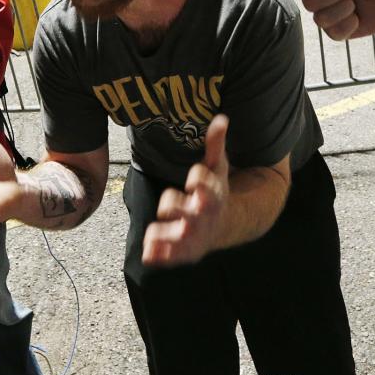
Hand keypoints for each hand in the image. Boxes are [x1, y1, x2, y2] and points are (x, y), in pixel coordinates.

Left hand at [142, 115, 229, 266]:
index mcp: (212, 195)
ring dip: (167, 237)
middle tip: (168, 203)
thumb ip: (215, 144)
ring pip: (180, 239)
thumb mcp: (217, 167)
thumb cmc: (215, 190)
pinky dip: (160, 256)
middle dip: (179, 209)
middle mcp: (203, 217)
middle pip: (191, 214)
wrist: (226, 224)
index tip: (192, 178)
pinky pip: (172, 256)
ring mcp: (195, 236)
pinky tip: (148, 253)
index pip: (207, 187)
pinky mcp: (185, 251)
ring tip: (152, 234)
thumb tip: (221, 117)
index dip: (200, 181)